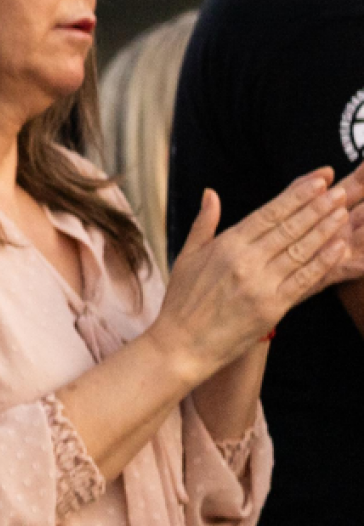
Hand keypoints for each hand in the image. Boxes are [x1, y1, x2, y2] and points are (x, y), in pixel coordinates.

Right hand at [154, 167, 363, 381]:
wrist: (181, 344)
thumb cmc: (181, 302)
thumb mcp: (186, 256)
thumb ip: (204, 223)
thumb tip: (210, 193)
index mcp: (225, 245)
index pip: (269, 213)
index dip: (296, 195)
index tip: (317, 180)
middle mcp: (245, 261)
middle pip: (290, 228)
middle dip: (318, 207)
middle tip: (340, 190)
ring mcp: (261, 285)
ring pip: (301, 250)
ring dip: (326, 230)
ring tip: (344, 212)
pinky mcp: (273, 307)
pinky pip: (305, 280)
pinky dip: (324, 262)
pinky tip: (339, 247)